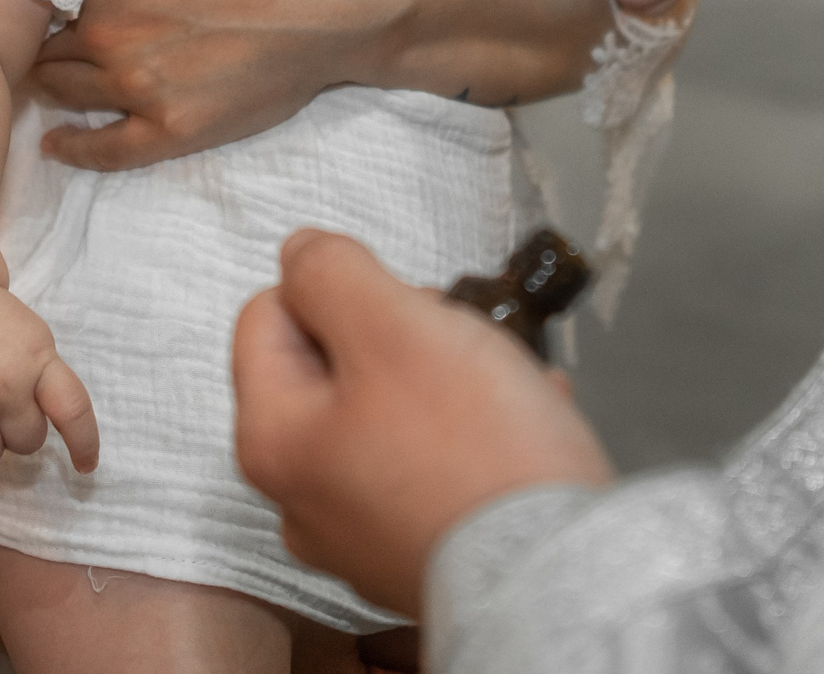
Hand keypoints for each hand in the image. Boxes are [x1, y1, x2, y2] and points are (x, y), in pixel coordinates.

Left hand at [21, 0, 405, 170]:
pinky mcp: (174, 128)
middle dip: (32, 31)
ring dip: (49, 79)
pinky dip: (76, 147)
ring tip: (40, 70)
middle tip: (28, 26)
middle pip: (40, 37)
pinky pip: (106, 150)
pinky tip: (57, 142)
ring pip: (64, 88)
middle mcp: (104, 28)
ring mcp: (137, 84)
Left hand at [233, 231, 614, 618]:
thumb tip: (299, 252)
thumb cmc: (470, 450)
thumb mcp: (390, 325)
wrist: (554, 571)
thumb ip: (329, 273)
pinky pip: (434, 465)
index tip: (406, 308)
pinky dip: (476, 435)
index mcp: (272, 439)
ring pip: (392, 411)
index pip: (269, 312)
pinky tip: (525, 424)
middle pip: (334, 366)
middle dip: (403, 335)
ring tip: (509, 384)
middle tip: (460, 346)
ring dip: (451, 379)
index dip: (341, 289)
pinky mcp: (420, 552)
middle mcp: (302, 498)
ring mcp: (361, 533)